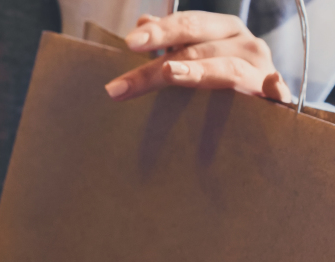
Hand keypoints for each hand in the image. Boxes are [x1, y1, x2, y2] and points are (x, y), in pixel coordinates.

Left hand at [105, 11, 291, 102]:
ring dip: (198, 71)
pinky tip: (267, 84)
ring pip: (226, 69)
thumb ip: (171, 40)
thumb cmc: (222, 73)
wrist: (266, 98)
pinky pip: (275, 91)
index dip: (160, 31)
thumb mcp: (196, 52)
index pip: (188, 24)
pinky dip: (272, 87)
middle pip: (197, 50)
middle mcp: (244, 43)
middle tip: (124, 84)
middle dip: (158, 66)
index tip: (130, 42)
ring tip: (169, 74)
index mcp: (223, 29)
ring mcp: (262, 69)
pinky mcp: (277, 97)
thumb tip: (143, 22)